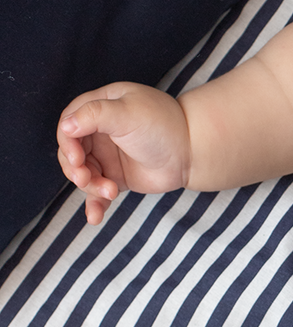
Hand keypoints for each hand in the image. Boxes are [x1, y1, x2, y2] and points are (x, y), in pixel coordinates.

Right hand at [57, 83, 191, 224]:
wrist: (193, 153)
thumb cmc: (164, 127)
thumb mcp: (127, 114)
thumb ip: (94, 115)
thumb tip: (65, 127)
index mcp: (102, 107)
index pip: (69, 122)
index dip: (67, 141)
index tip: (77, 158)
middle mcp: (102, 131)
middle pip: (72, 152)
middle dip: (75, 168)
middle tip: (86, 179)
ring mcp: (108, 155)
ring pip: (82, 174)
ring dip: (89, 187)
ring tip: (111, 191)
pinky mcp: (117, 177)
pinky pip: (97, 193)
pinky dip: (94, 205)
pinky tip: (95, 218)